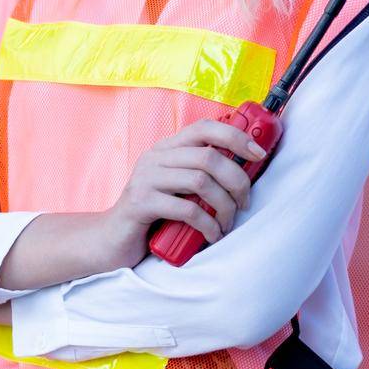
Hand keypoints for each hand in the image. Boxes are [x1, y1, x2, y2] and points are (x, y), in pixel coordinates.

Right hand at [104, 119, 266, 264]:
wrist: (109, 240)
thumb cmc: (153, 215)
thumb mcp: (177, 188)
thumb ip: (200, 174)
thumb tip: (245, 171)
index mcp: (167, 148)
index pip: (205, 127)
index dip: (236, 136)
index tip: (259, 154)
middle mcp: (156, 157)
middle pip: (209, 157)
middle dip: (236, 181)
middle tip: (244, 203)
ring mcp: (146, 179)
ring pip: (201, 182)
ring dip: (224, 206)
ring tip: (227, 224)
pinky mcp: (141, 204)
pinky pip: (186, 210)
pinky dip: (207, 224)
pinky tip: (212, 235)